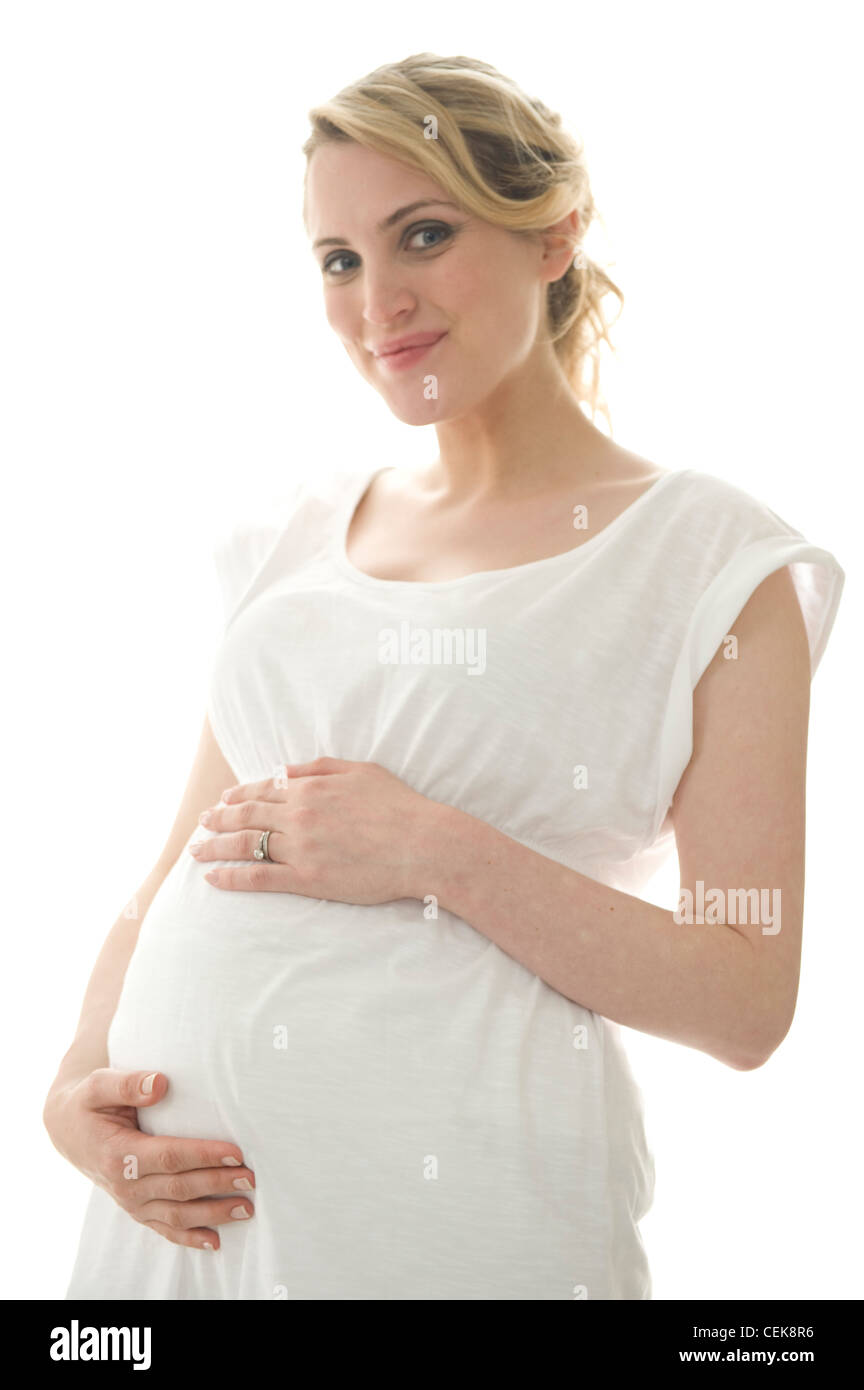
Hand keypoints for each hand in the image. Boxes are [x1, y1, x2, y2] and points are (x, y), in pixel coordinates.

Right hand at [43, 1069, 254, 1251]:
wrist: (68, 1130)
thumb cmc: (89, 1103)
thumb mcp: (98, 1086)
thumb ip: (127, 1084)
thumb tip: (159, 1083)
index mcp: (118, 1154)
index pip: (169, 1157)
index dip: (203, 1156)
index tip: (235, 1152)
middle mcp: (125, 1185)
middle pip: (179, 1188)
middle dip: (217, 1184)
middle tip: (251, 1177)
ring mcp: (131, 1203)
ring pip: (176, 1215)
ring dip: (212, 1214)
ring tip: (246, 1208)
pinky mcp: (136, 1210)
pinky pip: (164, 1230)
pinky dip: (190, 1238)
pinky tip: (216, 1241)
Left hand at [189, 756, 450, 904]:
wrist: (422, 845)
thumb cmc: (400, 806)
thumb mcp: (361, 771)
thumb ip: (319, 767)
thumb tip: (286, 769)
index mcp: (310, 787)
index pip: (262, 789)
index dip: (238, 794)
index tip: (223, 799)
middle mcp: (298, 815)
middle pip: (245, 815)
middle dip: (218, 818)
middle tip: (202, 822)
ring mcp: (299, 848)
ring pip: (245, 844)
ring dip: (215, 846)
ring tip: (197, 850)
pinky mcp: (305, 879)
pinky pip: (257, 877)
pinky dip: (231, 877)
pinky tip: (213, 878)